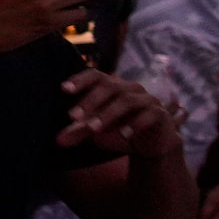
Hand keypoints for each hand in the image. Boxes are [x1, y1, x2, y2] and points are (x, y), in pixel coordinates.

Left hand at [58, 67, 182, 156]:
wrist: (151, 143)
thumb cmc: (119, 130)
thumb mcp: (96, 132)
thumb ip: (78, 132)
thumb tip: (58, 141)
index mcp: (112, 86)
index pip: (95, 75)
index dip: (80, 79)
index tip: (64, 89)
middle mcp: (129, 88)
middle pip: (110, 86)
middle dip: (90, 101)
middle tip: (73, 117)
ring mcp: (147, 99)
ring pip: (127, 101)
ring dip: (108, 115)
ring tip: (93, 129)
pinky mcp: (160, 114)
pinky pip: (149, 114)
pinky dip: (135, 124)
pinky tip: (124, 135)